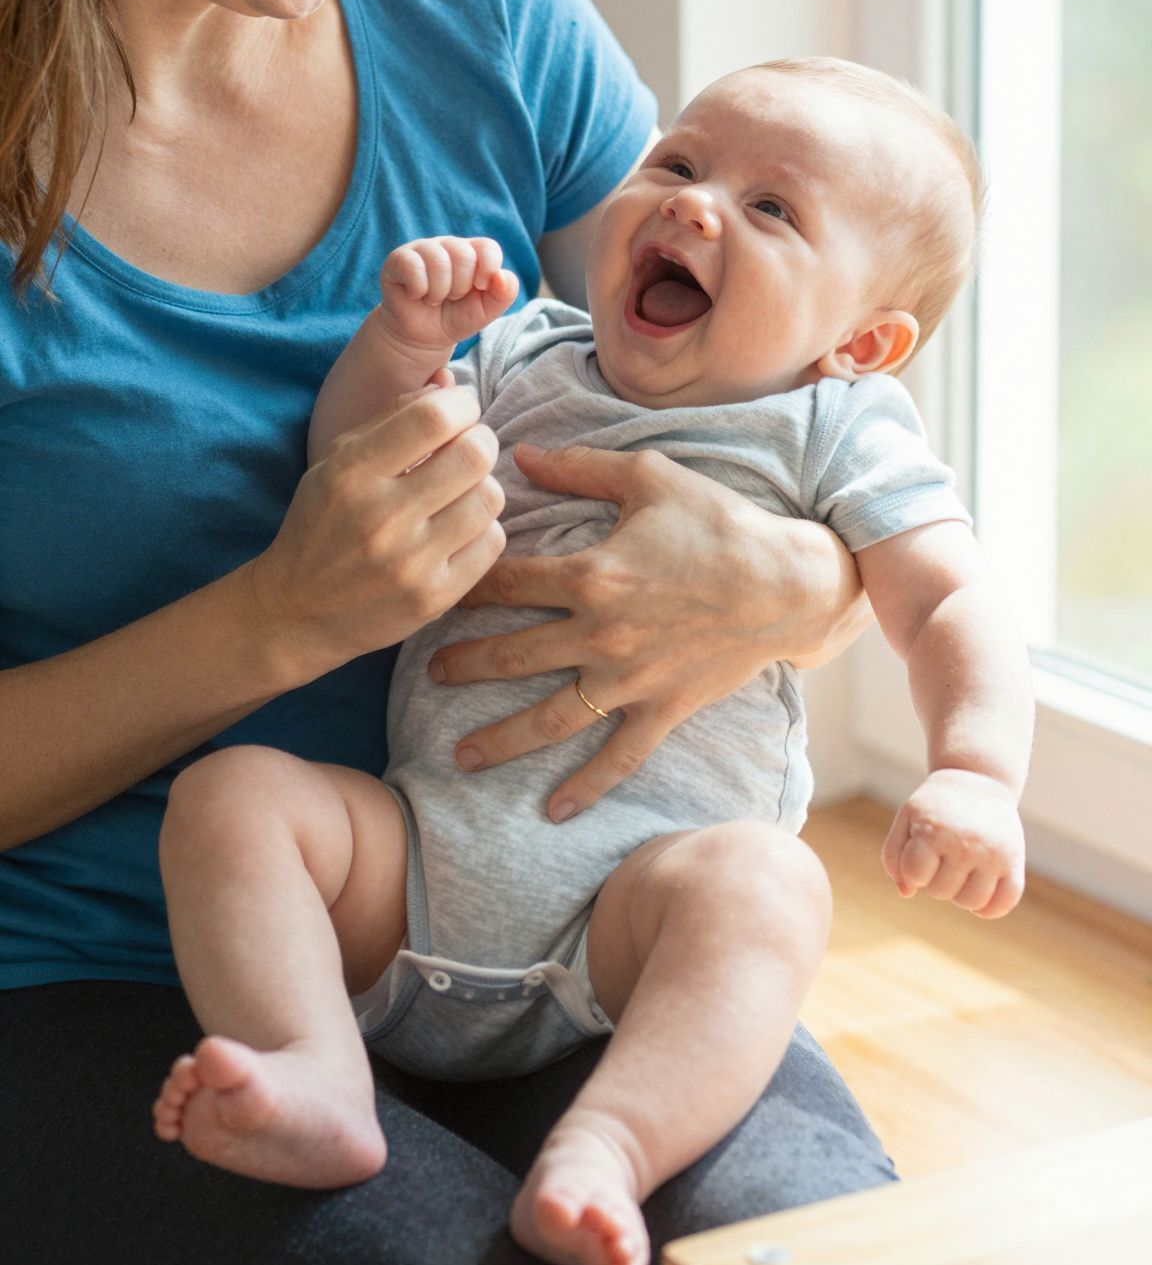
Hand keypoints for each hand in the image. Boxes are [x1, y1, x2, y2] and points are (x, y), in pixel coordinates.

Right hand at [248, 386, 505, 683]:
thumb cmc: (321, 524)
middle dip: (481, 441)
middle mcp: (382, 518)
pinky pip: (491, 543)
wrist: (297, 612)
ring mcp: (411, 563)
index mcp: (352, 474)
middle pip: (474, 455)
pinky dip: (481, 529)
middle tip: (468, 447)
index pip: (434, 418)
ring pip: (490, 498)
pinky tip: (457, 530)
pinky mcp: (434, 598)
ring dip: (482, 486)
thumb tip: (449, 386)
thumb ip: (391, 418)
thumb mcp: (336, 462)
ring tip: (460, 491)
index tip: (458, 412)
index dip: (461, 405)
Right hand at [379, 237, 518, 352]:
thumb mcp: (487, 310)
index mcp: (473, 252)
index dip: (487, 271)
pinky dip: (419, 290)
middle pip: (464, 255)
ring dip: (439, 291)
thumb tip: (501, 276)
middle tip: (452, 297)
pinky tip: (417, 295)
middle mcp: (448, 245)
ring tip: (434, 298)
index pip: (488, 247)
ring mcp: (422, 249)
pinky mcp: (398, 259)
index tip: (479, 288)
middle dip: (461, 287)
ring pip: (438, 260)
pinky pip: (412, 265)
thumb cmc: (457, 317)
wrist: (424, 337)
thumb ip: (504, 293)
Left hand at [426, 442, 859, 822]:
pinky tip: (552, 812)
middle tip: (425, 675)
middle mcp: (602, 633)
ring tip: (458, 756)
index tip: (433, 590)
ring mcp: (631, 679)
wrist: (788, 583)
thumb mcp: (649, 477)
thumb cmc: (720, 523)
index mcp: (593, 574)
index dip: (465, 585)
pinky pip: (618, 756)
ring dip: (501, 739)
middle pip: (514, 655)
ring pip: (551, 718)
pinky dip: (586, 787)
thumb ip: (579, 466)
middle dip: (464, 666)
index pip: (508, 581)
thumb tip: (518, 452)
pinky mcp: (663, 709)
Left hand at [881, 769, 1025, 918]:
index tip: (919, 853)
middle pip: (941, 892)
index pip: (915, 876)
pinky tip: (980, 894)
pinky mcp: (1015, 861)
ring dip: (960, 894)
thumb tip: (907, 892)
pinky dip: (991, 908)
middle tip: (942, 858)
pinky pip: (1006, 902)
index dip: (913, 870)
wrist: (977, 780)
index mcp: (934, 831)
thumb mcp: (907, 818)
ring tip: (959, 872)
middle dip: (935, 880)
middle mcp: (966, 843)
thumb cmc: (936, 805)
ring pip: (972, 902)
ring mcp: (993, 854)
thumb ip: (894, 856)